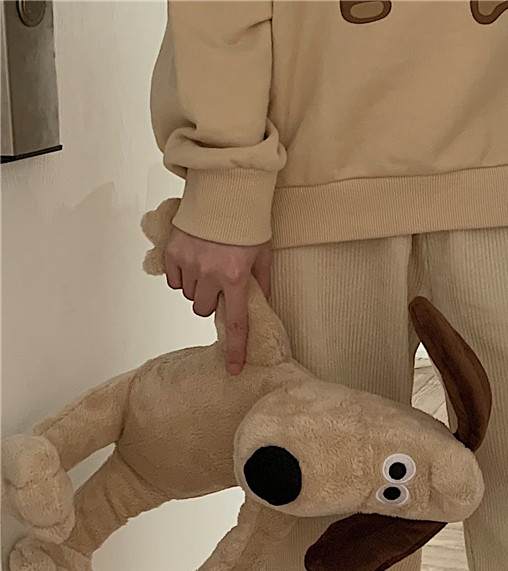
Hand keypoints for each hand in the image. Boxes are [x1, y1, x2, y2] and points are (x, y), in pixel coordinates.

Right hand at [163, 229, 271, 375]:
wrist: (223, 191)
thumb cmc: (247, 224)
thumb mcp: (263, 255)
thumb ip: (262, 283)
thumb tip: (262, 305)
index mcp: (235, 278)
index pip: (235, 323)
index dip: (235, 349)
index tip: (234, 370)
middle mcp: (209, 274)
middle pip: (202, 309)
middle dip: (209, 301)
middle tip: (218, 282)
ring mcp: (188, 263)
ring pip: (187, 296)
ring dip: (196, 288)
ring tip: (206, 266)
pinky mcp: (172, 252)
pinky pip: (173, 280)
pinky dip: (181, 276)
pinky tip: (192, 260)